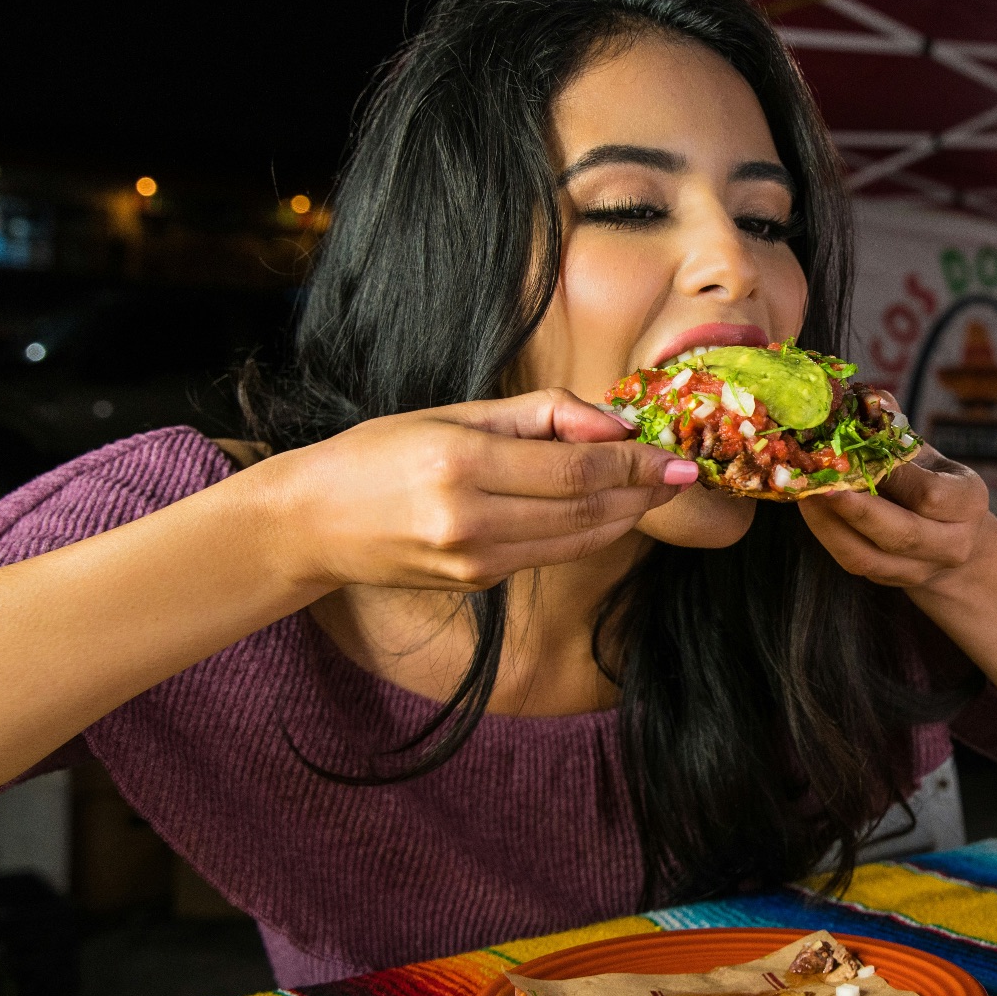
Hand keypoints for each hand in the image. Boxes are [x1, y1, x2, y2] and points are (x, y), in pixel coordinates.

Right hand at [262, 389, 694, 591]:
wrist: (312, 522)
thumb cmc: (380, 453)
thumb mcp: (453, 412)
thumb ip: (540, 415)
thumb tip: (614, 423)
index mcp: (462, 462)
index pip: (576, 470)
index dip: (636, 464)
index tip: (677, 453)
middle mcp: (469, 518)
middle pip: (586, 510)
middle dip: (643, 492)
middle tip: (684, 471)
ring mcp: (474, 560)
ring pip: (577, 540)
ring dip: (627, 516)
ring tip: (658, 489)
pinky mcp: (477, 584)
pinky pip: (549, 553)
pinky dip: (588, 533)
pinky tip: (609, 510)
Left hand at [798, 446, 990, 587]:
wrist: (948, 536)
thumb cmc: (931, 479)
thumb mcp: (924, 453)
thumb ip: (895, 429)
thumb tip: (864, 397)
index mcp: (968, 502)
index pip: (930, 496)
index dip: (890, 477)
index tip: (855, 454)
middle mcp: (952, 543)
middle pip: (901, 534)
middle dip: (855, 509)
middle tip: (817, 481)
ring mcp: (921, 569)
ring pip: (868, 556)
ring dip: (828, 525)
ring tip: (803, 493)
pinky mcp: (889, 580)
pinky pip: (853, 563)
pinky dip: (826, 535)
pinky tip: (808, 508)